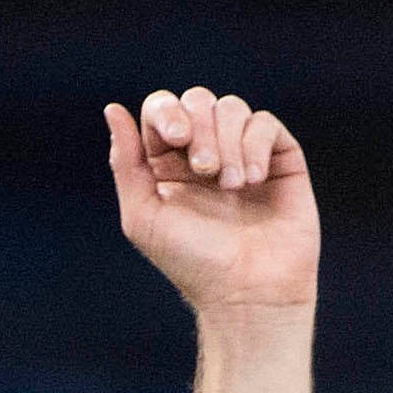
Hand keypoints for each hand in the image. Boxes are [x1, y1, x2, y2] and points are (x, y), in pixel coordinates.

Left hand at [104, 88, 317, 322]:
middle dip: (200, 129)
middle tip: (204, 170)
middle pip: (197, 100)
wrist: (248, 291)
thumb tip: (113, 109)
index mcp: (167, 164)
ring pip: (231, 108)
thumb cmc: (193, 263)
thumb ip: (126, 163)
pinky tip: (252, 182)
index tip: (175, 140)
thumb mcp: (143, 217)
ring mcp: (243, 154)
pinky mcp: (279, 159)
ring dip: (228, 143)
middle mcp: (205, 153)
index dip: (167, 112)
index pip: (162, 109)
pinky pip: (264, 124)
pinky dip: (255, 146)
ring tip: (232, 187)